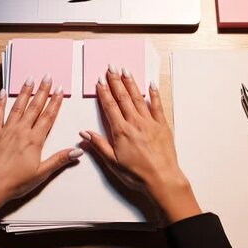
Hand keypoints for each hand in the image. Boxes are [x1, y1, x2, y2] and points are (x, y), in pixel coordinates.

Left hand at [0, 75, 82, 231]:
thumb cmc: (15, 183)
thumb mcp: (41, 173)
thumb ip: (59, 160)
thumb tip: (78, 151)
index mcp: (34, 140)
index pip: (48, 117)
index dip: (55, 102)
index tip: (59, 90)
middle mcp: (21, 131)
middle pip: (34, 107)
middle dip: (42, 91)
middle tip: (47, 77)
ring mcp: (6, 130)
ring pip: (18, 107)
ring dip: (25, 92)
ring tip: (30, 79)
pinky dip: (1, 102)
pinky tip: (4, 92)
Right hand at [81, 65, 201, 223]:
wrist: (162, 179)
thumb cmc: (137, 174)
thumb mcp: (113, 162)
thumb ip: (99, 145)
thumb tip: (84, 133)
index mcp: (121, 131)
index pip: (110, 107)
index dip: (104, 92)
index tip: (99, 81)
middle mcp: (135, 123)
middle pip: (123, 98)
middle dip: (116, 81)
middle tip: (111, 68)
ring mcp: (150, 123)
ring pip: (138, 98)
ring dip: (131, 83)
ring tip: (125, 71)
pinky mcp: (162, 126)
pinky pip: (157, 106)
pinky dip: (154, 94)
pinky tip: (150, 85)